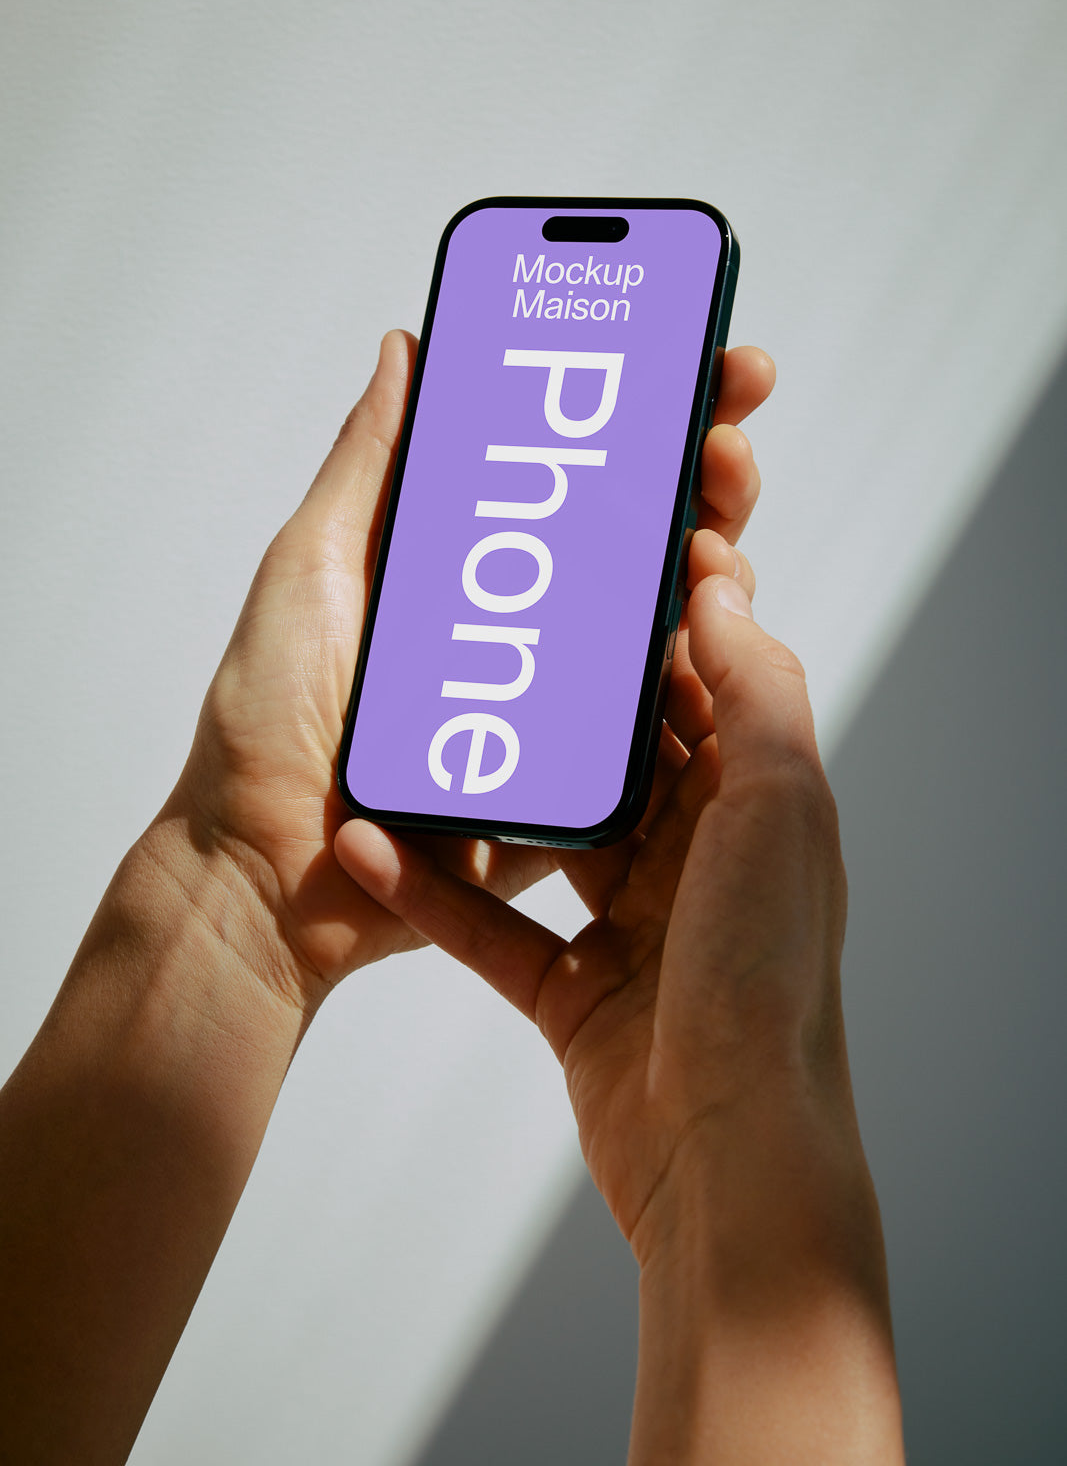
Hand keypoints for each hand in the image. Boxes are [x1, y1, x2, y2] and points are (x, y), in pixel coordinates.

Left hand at [168, 333, 774, 1011]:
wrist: (271, 877)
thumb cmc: (268, 726)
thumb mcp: (313, 568)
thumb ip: (372, 464)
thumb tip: (411, 346)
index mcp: (466, 559)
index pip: (568, 463)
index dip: (633, 401)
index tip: (682, 342)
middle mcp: (526, 616)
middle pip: (637, 524)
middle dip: (698, 458)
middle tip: (724, 419)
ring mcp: (561, 693)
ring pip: (668, 610)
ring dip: (716, 547)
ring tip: (719, 508)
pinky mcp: (580, 770)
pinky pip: (657, 715)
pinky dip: (699, 665)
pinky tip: (719, 611)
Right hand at [335, 550, 859, 1250]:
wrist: (722, 1157)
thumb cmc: (764, 979)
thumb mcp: (776, 806)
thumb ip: (751, 690)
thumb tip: (718, 589)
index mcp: (758, 811)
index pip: (707, 691)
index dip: (661, 622)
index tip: (598, 557)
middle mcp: (698, 863)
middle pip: (616, 756)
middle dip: (556, 697)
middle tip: (484, 629)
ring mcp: (631, 930)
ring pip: (541, 838)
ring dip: (481, 793)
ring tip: (415, 728)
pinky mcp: (570, 994)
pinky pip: (489, 927)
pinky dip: (433, 893)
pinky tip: (372, 849)